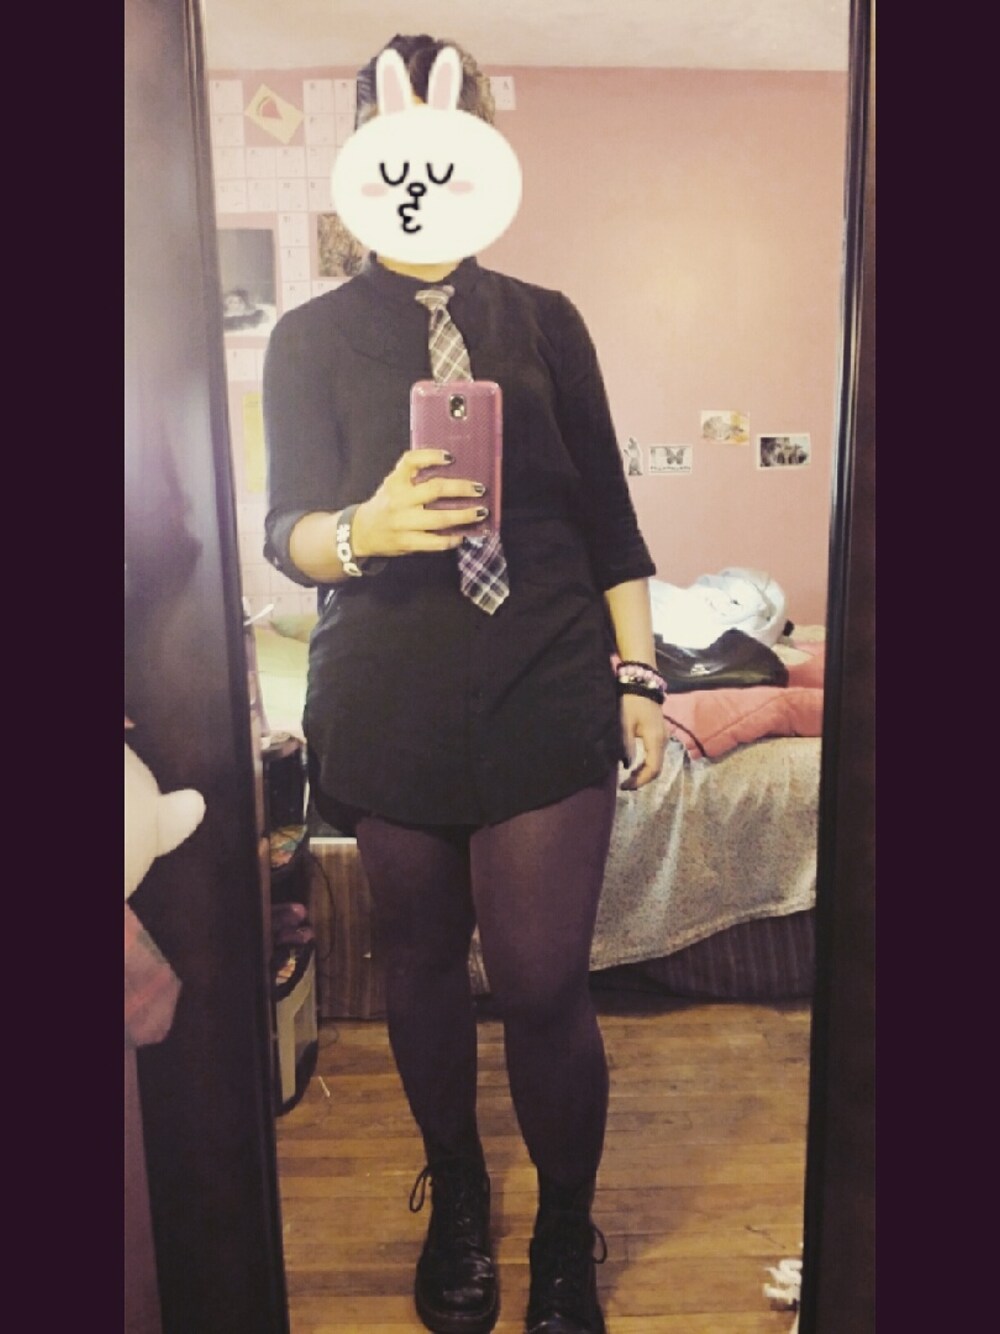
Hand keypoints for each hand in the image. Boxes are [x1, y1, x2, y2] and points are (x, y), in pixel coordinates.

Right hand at [351, 450, 488, 557]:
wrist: (361, 533)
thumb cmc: (385, 505)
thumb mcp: (392, 485)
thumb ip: (413, 478)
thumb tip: (453, 472)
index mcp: (395, 482)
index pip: (411, 461)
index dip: (431, 456)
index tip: (450, 457)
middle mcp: (399, 500)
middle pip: (434, 490)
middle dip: (461, 488)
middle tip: (480, 489)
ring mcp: (403, 523)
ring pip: (439, 518)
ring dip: (464, 515)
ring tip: (480, 512)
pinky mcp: (407, 542)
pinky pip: (434, 542)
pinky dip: (450, 539)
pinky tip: (461, 536)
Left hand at [618, 693, 666, 790]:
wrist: (641, 683)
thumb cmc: (631, 702)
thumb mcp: (624, 723)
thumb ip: (626, 745)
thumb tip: (627, 765)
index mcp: (656, 739)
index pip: (653, 768)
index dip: (640, 781)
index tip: (625, 786)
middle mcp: (663, 741)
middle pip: (657, 768)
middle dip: (642, 779)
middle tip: (625, 785)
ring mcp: (663, 737)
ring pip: (656, 762)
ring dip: (643, 772)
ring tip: (628, 778)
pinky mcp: (659, 734)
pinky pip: (655, 755)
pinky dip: (645, 764)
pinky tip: (634, 766)